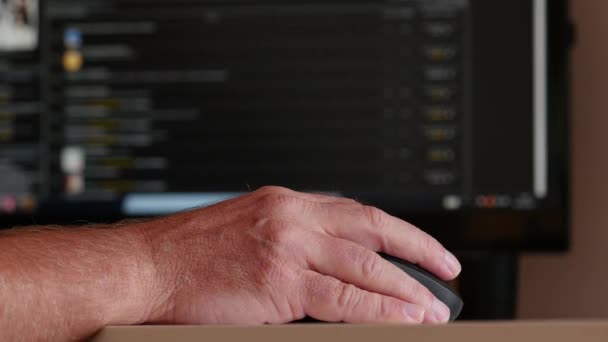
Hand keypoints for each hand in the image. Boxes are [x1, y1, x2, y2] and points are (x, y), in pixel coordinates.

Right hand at [136, 186, 461, 324]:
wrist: (147, 267)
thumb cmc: (189, 252)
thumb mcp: (249, 228)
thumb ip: (294, 240)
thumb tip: (336, 266)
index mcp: (287, 202)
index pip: (358, 212)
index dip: (398, 231)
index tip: (422, 246)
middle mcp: (292, 218)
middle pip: (372, 233)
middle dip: (417, 254)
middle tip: (445, 273)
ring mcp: (287, 248)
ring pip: (365, 268)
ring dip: (404, 290)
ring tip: (432, 308)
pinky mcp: (279, 282)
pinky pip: (343, 300)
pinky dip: (378, 312)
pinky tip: (400, 320)